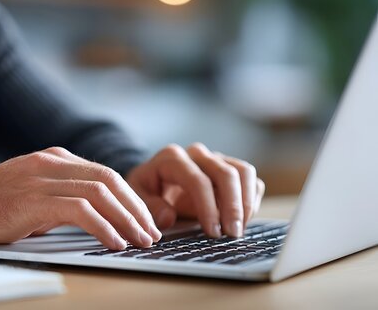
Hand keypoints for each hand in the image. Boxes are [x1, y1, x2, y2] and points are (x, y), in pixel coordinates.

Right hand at [0, 147, 160, 249]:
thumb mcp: (31, 196)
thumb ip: (61, 200)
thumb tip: (93, 218)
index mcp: (54, 159)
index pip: (105, 174)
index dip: (130, 198)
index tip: (144, 220)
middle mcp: (51, 162)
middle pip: (109, 180)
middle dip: (135, 208)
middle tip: (150, 232)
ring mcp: (41, 178)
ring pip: (100, 192)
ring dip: (126, 218)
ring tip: (139, 240)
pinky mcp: (32, 198)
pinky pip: (79, 210)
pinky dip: (103, 226)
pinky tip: (114, 242)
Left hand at [126, 143, 264, 237]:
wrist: (155, 181)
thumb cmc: (146, 190)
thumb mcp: (136, 197)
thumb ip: (149, 207)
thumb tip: (167, 217)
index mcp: (171, 158)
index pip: (197, 180)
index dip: (208, 207)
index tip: (213, 232)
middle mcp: (196, 154)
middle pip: (226, 173)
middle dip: (233, 206)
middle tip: (232, 234)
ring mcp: (216, 159)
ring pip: (244, 172)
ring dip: (246, 202)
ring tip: (239, 229)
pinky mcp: (230, 168)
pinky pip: (251, 180)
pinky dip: (252, 200)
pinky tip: (242, 220)